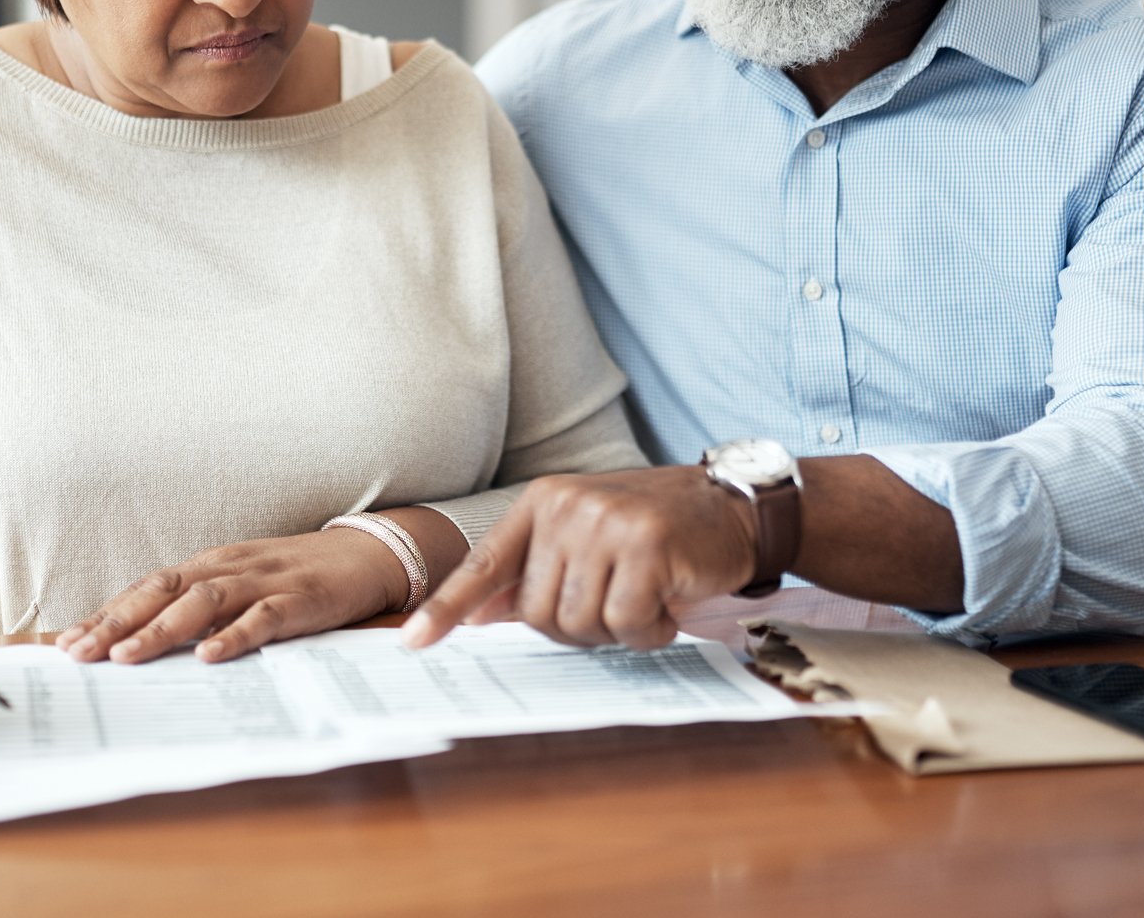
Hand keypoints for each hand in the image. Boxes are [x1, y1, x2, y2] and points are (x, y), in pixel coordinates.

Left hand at [58, 527, 411, 664]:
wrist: (367, 554)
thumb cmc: (296, 576)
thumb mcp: (241, 584)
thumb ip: (200, 606)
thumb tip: (142, 641)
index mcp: (211, 564)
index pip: (147, 587)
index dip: (107, 614)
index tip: (67, 643)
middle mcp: (230, 568)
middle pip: (164, 591)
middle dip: (117, 623)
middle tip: (79, 653)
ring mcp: (265, 582)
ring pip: (204, 602)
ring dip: (162, 629)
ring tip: (127, 656)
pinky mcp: (300, 599)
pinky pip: (263, 618)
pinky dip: (235, 636)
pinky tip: (209, 655)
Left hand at [400, 467, 755, 650]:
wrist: (731, 506)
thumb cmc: (654, 528)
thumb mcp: (586, 536)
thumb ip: (534, 571)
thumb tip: (478, 614)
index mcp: (543, 502)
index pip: (484, 563)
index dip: (447, 607)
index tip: (413, 642)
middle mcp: (567, 506)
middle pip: (537, 614)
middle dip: (577, 628)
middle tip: (617, 604)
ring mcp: (606, 524)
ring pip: (581, 624)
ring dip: (619, 631)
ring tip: (647, 597)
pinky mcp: (647, 547)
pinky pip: (627, 625)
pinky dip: (651, 631)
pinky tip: (669, 603)